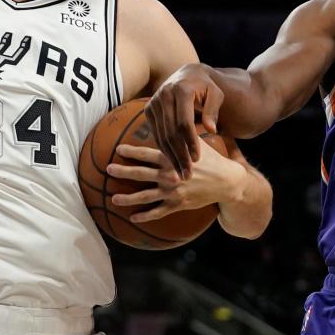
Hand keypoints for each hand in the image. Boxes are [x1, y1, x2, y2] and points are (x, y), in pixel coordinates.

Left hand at [108, 138, 244, 222]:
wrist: (226, 182)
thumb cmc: (212, 159)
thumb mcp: (197, 143)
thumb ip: (182, 135)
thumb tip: (175, 117)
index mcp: (172, 158)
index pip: (147, 153)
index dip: (131, 151)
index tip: (117, 149)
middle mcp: (170, 175)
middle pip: (141, 174)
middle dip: (123, 172)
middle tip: (108, 170)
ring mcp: (173, 191)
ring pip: (145, 196)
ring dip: (128, 197)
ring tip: (113, 198)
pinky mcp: (178, 204)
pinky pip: (158, 212)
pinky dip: (145, 215)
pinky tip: (133, 217)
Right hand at [145, 64, 224, 177]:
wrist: (187, 74)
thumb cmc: (206, 87)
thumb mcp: (215, 94)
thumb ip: (213, 110)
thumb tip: (212, 130)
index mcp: (181, 90)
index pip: (184, 122)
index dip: (191, 142)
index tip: (198, 159)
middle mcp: (164, 95)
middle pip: (171, 132)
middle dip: (180, 155)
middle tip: (187, 174)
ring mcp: (154, 102)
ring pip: (161, 135)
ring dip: (171, 156)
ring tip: (181, 173)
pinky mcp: (148, 109)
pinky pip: (156, 134)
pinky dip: (164, 149)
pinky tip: (173, 161)